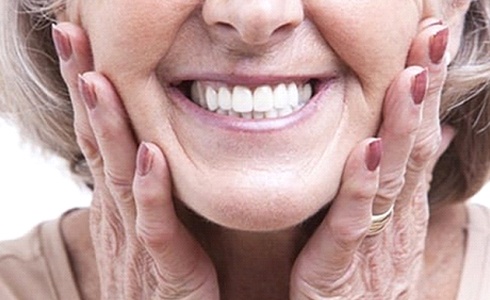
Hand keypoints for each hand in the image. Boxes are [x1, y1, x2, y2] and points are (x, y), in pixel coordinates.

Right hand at [52, 23, 218, 298]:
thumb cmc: (157, 275)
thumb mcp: (142, 223)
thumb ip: (142, 186)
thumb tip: (144, 146)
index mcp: (116, 198)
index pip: (96, 133)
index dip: (87, 87)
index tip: (78, 40)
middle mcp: (119, 210)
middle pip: (97, 139)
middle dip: (83, 86)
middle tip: (70, 34)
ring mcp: (137, 235)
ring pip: (119, 172)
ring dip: (108, 125)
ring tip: (97, 78)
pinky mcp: (165, 262)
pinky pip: (156, 223)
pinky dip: (151, 188)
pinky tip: (150, 154)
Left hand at [290, 19, 453, 298]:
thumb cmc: (363, 276)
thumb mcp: (389, 224)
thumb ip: (404, 179)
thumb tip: (437, 132)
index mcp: (402, 204)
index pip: (420, 136)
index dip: (428, 89)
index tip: (433, 40)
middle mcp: (396, 216)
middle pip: (414, 145)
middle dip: (424, 90)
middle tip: (434, 35)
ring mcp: (373, 240)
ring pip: (391, 176)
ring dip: (402, 125)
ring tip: (411, 78)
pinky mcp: (341, 265)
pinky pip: (353, 221)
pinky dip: (361, 185)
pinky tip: (367, 149)